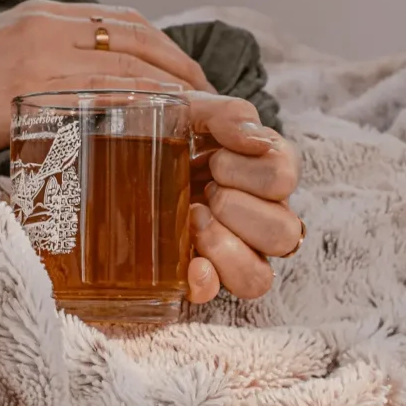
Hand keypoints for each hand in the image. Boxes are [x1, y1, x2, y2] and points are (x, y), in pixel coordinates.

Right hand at [0, 0, 215, 158]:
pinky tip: (166, 119)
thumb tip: (75, 97)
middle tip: (210, 96)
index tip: (186, 72)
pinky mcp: (31, 85)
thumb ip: (40, 69)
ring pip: (128, 63)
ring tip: (204, 112)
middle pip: (135, 39)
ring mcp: (41, 52)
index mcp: (42, 17)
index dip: (162, 47)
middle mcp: (48, 26)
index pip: (119, 23)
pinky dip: (143, 102)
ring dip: (175, 86)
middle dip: (181, 66)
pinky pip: (103, 91)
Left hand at [184, 93, 301, 301]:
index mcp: (264, 178)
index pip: (286, 182)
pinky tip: (190, 263)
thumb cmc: (166, 133)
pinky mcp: (195, 275)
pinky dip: (204, 282)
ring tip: (193, 218)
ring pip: (259, 278)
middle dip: (239, 209)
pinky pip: (214, 294)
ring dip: (226, 247)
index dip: (253, 173)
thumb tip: (254, 139)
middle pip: (284, 235)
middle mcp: (257, 221)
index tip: (215, 159)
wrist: (119, 151)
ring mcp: (229, 254)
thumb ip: (228, 114)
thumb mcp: (194, 110)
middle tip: (205, 191)